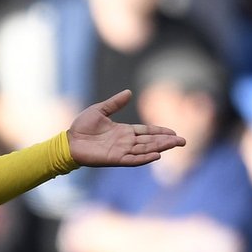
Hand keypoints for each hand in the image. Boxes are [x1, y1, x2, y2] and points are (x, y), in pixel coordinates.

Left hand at [67, 89, 185, 166]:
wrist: (68, 141)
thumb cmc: (82, 126)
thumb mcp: (99, 110)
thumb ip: (114, 103)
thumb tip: (129, 92)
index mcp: (123, 131)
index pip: (146, 131)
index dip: (159, 132)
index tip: (173, 131)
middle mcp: (125, 142)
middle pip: (150, 141)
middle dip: (166, 141)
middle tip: (183, 141)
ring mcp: (121, 151)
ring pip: (145, 149)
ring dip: (160, 147)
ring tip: (174, 144)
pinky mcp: (115, 158)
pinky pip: (133, 159)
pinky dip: (144, 158)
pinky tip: (156, 155)